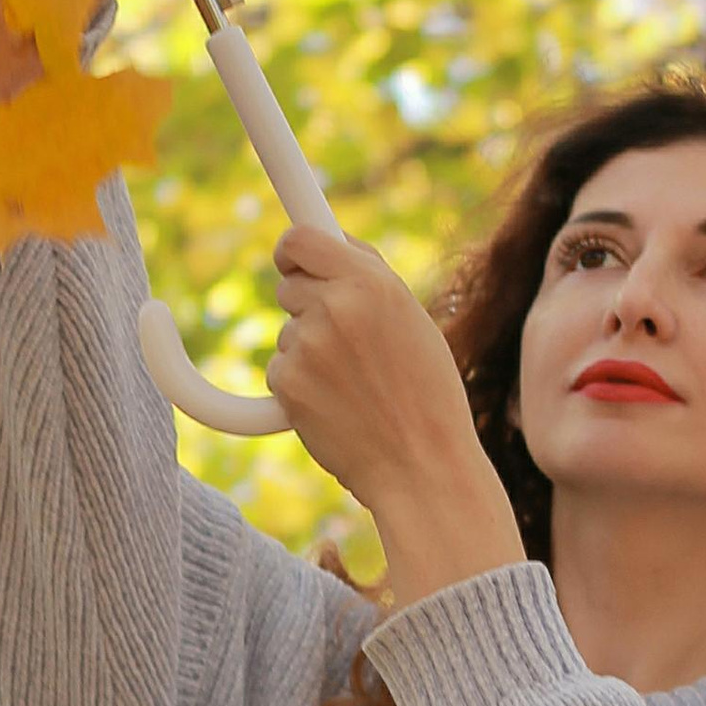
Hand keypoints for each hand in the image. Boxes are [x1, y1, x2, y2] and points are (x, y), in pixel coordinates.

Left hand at [269, 228, 525, 602]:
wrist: (421, 465)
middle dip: (306, 308)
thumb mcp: (412, 320)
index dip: (290, 252)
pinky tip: (336, 406)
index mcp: (372, 283)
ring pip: (286, 332)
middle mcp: (336, 306)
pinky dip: (298, 387)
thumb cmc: (426, 395)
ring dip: (307, 352)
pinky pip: (279, 370)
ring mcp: (307, 344)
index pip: (299, 239)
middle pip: (288, 286)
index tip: (290, 263)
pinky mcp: (287, 382)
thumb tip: (331, 246)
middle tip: (343, 344)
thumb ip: (369, 280)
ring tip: (353, 384)